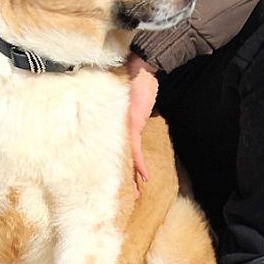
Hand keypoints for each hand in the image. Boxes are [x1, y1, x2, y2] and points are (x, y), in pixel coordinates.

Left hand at [126, 53, 158, 189]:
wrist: (140, 68)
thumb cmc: (137, 82)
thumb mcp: (134, 103)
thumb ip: (132, 114)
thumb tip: (135, 120)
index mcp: (119, 126)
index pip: (121, 150)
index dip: (126, 166)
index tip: (127, 181)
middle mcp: (119, 128)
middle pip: (121, 157)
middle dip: (127, 177)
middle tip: (128, 195)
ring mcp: (126, 128)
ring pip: (128, 157)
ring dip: (132, 175)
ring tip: (134, 192)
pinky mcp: (132, 125)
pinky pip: (135, 150)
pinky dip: (139, 164)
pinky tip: (143, 176)